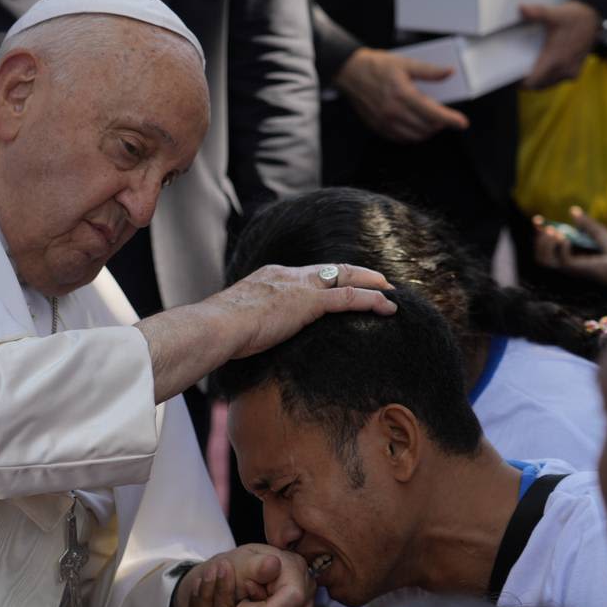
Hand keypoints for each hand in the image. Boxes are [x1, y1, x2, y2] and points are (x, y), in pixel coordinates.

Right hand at [209, 263, 394, 360]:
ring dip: (371, 285)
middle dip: (357, 274)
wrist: (216, 326)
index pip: (308, 273)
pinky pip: (348, 298)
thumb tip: (254, 337)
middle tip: (379, 281)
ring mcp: (298, 287)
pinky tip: (387, 307)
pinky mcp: (308, 302)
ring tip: (390, 293)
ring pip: (345, 279)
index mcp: (270, 277)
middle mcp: (287, 275)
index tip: (342, 283)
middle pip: (331, 269)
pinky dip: (371, 300)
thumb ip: (254, 323)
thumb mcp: (240, 322)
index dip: (329, 277)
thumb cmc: (220, 332)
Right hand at [334, 48, 468, 142]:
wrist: (350, 73)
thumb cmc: (376, 66)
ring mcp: (385, 121)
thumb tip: (448, 73)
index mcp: (402, 94)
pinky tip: (415, 125)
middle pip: (426, 127)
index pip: (433, 113)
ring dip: (427, 131)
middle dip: (440, 124)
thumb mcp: (405, 63)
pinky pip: (400, 138)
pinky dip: (412, 135)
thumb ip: (429, 71)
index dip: (451, 119)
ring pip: (414, 136)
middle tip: (444, 116)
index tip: (462, 123)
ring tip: (431, 121)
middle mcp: (393, 111)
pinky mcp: (378, 127)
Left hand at [521, 1, 601, 88]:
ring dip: (538, 81)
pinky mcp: (575, 73)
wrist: (594, 21)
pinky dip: (548, 78)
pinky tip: (543, 69)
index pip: (532, 83)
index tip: (512, 79)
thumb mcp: (555, 14)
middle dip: (527, 82)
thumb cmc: (574, 18)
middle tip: (516, 74)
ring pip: (547, 85)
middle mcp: (563, 70)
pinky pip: (557, 81)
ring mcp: (570, 73)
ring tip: (528, 72)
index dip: (520, 84)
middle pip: (538, 86)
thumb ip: (537, 13)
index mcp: (554, 60)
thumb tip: (522, 8)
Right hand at [533, 208, 606, 291]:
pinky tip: (566, 238)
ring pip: (543, 260)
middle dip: (538, 240)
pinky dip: (560, 246)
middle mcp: (565, 264)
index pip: (546, 247)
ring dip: (545, 243)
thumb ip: (586, 223)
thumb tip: (572, 210)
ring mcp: (569, 268)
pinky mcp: (576, 269)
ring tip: (555, 231)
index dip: (538, 233)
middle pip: (539, 256)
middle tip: (547, 226)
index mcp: (569, 256)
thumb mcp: (599, 233)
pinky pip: (561, 259)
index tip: (536, 219)